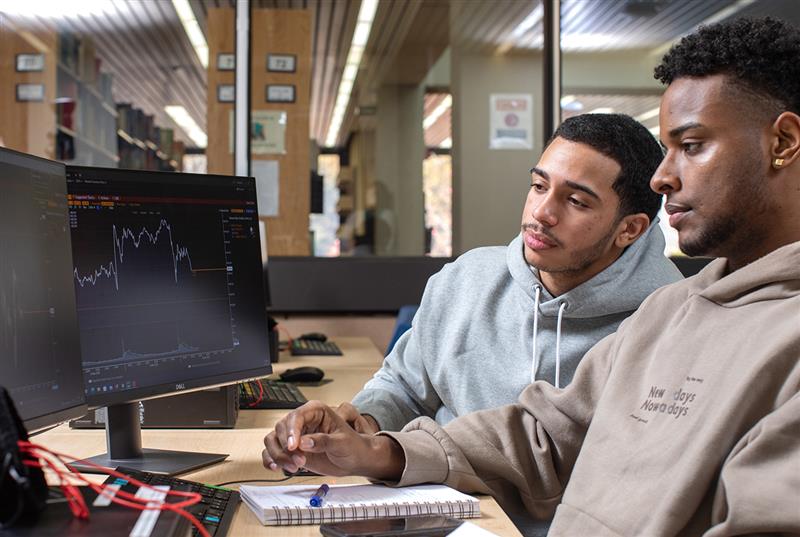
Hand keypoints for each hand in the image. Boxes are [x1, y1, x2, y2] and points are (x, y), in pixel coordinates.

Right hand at [262, 400, 403, 479]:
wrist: (355, 460)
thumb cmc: (353, 446)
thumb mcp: (342, 443)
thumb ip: (323, 441)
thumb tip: (303, 443)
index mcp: (316, 411)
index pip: (296, 416)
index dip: (291, 431)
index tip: (293, 447)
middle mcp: (303, 422)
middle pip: (280, 428)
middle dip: (286, 447)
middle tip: (300, 461)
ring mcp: (296, 436)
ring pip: (273, 440)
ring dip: (278, 455)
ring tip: (293, 467)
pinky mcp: (292, 450)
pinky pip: (272, 452)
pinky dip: (270, 460)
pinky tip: (276, 468)